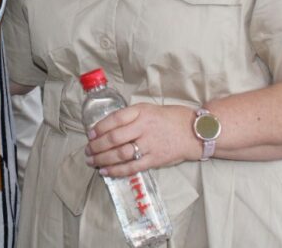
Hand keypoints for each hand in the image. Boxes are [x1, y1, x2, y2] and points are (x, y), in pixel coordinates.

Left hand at [83, 103, 198, 177]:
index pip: (115, 119)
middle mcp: (144, 127)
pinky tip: (105, 171)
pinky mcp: (155, 159)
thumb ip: (130, 116)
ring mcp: (150, 145)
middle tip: (87, 150)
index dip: (100, 127)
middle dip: (97, 145)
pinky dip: (116, 170)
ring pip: (120, 154)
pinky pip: (132, 167)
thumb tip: (108, 126)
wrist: (194, 132)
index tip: (90, 134)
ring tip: (92, 161)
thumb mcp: (149, 109)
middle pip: (114, 138)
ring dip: (103, 159)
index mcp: (141, 112)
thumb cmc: (170, 118)